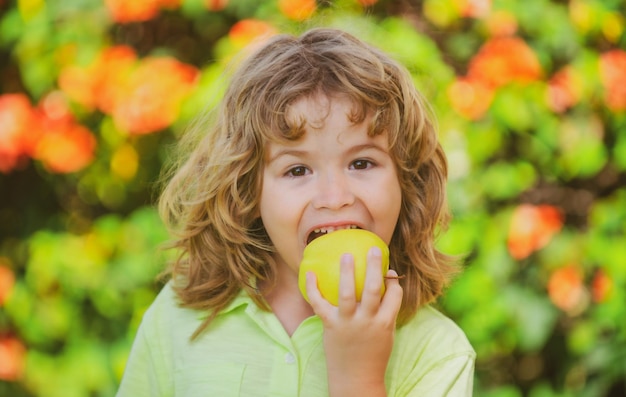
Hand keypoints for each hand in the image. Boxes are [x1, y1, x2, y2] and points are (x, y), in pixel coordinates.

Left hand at [305, 246, 402, 396]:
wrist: (355, 380)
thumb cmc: (373, 355)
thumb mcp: (386, 334)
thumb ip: (387, 311)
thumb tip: (386, 284)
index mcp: (385, 323)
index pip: (394, 295)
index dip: (393, 281)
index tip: (390, 271)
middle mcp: (367, 321)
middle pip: (372, 289)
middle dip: (374, 267)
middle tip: (372, 250)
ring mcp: (348, 323)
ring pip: (347, 293)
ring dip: (346, 272)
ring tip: (346, 255)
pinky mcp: (330, 326)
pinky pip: (320, 304)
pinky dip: (313, 288)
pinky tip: (310, 273)